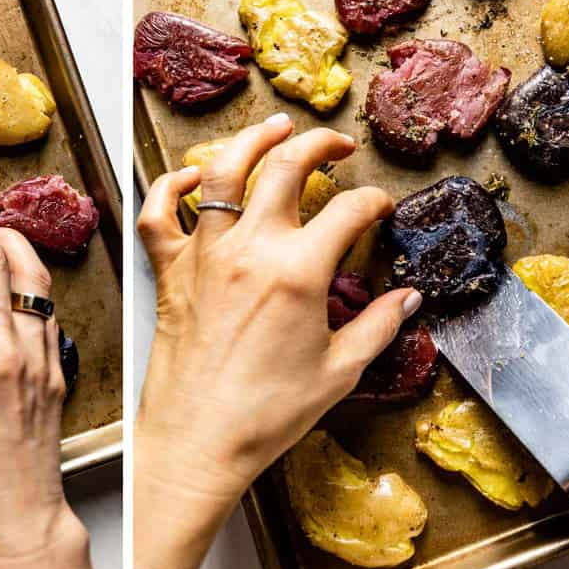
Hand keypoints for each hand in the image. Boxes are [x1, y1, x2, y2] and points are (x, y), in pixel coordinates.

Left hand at [134, 114, 421, 568]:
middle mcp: (250, 248)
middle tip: (336, 144)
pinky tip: (192, 177)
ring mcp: (204, 253)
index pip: (349, 211)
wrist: (198, 441)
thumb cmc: (266, 414)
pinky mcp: (170, 268)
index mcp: (298, 271)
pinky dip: (171, 185)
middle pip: (287, 166)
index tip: (380, 207)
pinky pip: (159, 212)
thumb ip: (379, 326)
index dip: (374, 202)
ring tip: (275, 127)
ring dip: (252, 140)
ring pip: (223, 171)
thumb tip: (409, 299)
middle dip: (320, 144)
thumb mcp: (339, 371)